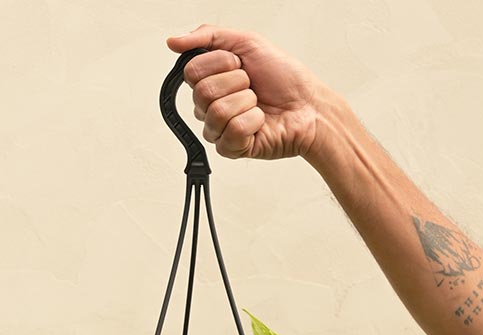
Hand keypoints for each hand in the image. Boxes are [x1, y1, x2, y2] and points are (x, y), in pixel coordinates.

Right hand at [166, 25, 324, 160]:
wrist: (308, 105)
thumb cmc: (284, 78)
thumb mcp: (247, 42)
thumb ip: (208, 37)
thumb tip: (173, 42)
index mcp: (210, 81)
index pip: (192, 72)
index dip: (220, 64)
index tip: (240, 64)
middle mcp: (210, 106)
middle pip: (202, 93)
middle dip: (236, 82)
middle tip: (252, 85)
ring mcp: (219, 129)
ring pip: (217, 113)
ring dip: (246, 102)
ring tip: (258, 104)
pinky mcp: (232, 149)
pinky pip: (233, 132)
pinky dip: (253, 122)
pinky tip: (260, 122)